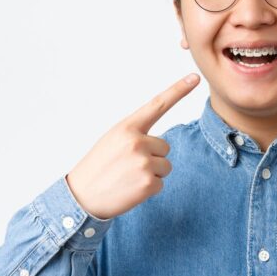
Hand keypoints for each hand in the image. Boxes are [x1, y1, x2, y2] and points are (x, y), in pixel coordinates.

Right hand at [66, 73, 199, 219]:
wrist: (81, 197)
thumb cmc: (99, 166)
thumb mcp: (113, 140)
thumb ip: (136, 134)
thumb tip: (160, 144)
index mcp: (127, 127)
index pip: (158, 105)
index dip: (179, 90)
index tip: (195, 78)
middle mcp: (137, 141)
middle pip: (164, 147)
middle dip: (152, 157)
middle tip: (127, 166)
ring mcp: (143, 162)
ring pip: (165, 165)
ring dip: (151, 173)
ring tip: (128, 177)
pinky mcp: (148, 183)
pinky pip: (161, 183)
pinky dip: (148, 189)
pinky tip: (130, 190)